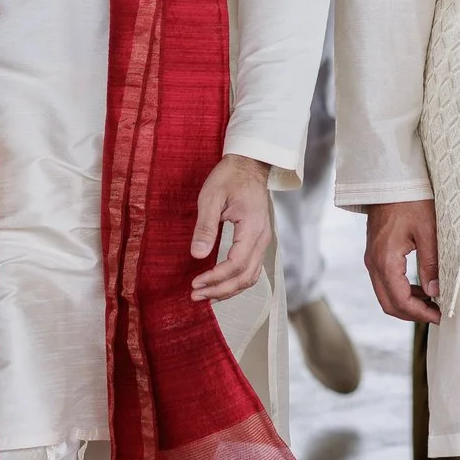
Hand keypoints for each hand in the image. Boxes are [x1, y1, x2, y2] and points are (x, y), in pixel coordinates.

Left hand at [190, 155, 273, 301]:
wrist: (249, 164)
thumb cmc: (229, 177)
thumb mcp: (211, 197)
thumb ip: (205, 227)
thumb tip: (197, 255)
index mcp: (252, 228)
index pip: (236, 264)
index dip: (216, 278)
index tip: (195, 283)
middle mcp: (262, 238)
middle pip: (246, 276)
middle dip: (221, 290)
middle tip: (196, 295)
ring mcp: (263, 241)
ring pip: (251, 277)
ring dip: (229, 289)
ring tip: (206, 295)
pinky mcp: (259, 241)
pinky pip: (252, 269)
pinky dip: (237, 281)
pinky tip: (220, 284)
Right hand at [364, 199, 440, 323]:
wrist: (389, 178)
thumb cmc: (411, 200)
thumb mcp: (428, 230)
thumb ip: (431, 264)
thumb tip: (436, 292)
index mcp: (385, 260)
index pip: (399, 301)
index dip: (420, 314)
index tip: (440, 316)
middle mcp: (373, 263)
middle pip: (388, 304)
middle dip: (412, 314)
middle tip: (436, 314)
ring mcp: (371, 258)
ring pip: (385, 295)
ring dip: (406, 304)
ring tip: (431, 302)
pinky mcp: (374, 253)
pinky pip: (384, 282)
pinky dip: (400, 291)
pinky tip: (420, 287)